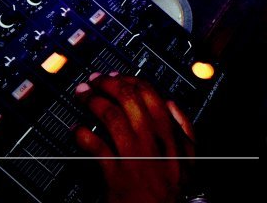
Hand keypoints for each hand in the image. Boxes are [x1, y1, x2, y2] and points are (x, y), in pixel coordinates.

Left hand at [75, 72, 196, 202]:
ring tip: (82, 95)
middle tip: (94, 80)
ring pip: (111, 117)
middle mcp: (152, 141)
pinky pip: (96, 146)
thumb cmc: (170, 190)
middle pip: (128, 100)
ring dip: (93, 101)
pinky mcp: (115, 173)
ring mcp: (133, 156)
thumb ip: (183, 127)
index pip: (150, 95)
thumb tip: (171, 103)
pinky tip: (77, 128)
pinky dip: (83, 134)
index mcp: (170, 134)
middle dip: (107, 85)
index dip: (130, 81)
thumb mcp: (188, 156)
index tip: (117, 76)